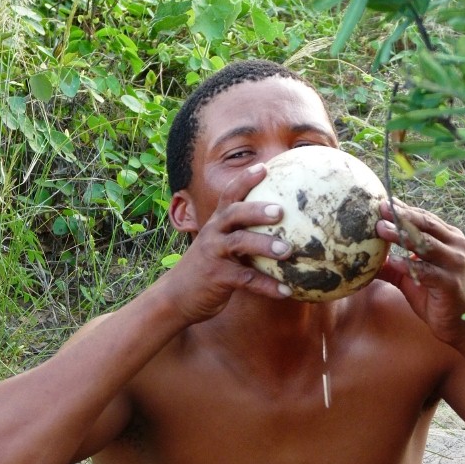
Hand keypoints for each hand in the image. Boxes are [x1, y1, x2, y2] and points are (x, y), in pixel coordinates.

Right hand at [160, 164, 292, 323]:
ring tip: (287, 250)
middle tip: (280, 210)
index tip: (265, 167)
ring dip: (264, 245)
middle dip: (256, 209)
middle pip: (234, 213)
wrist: (176, 296)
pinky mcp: (217, 277)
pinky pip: (246, 279)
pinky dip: (267, 285)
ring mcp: (214, 254)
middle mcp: (213, 234)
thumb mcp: (221, 247)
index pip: (230, 195)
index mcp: (217, 223)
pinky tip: (286, 290)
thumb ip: (242, 235)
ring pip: (239, 243)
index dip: (245, 179)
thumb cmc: (209, 268)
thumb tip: (282, 230)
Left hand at [376, 199, 464, 346]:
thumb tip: (365, 258)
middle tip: (380, 208)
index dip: (403, 209)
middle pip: (425, 224)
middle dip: (402, 215)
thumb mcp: (411, 278)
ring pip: (426, 243)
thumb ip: (392, 265)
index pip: (424, 218)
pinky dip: (409, 265)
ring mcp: (455, 263)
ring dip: (402, 235)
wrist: (462, 326)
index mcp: (449, 238)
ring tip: (380, 229)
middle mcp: (456, 246)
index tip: (382, 201)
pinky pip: (426, 270)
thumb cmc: (437, 297)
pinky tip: (393, 261)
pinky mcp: (450, 283)